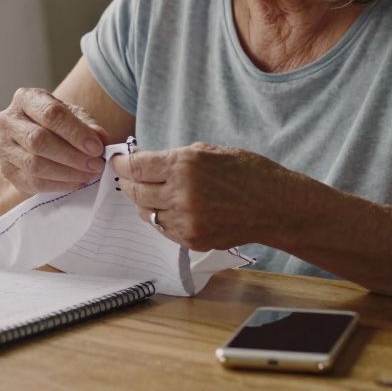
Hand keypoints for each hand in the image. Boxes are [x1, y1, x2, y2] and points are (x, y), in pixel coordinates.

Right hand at [0, 88, 109, 194]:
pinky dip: (59, 185)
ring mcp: (3, 147)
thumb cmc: (58, 123)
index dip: (76, 132)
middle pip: (38, 140)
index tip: (96, 148)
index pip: (50, 114)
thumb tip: (101, 140)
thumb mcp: (75, 116)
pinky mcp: (6, 171)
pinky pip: (33, 182)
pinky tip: (76, 182)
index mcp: (25, 99)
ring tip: (89, 174)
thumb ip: (89, 126)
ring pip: (34, 164)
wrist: (37, 137)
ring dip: (67, 173)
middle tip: (96, 165)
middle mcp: (7, 120)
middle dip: (72, 155)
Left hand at [113, 143, 293, 251]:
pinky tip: (168, 209)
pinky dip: (160, 218)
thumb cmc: (247, 173)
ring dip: (143, 202)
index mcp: (184, 165)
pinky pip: (163, 229)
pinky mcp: (192, 239)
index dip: (121, 164)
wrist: (275, 206)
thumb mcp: (209, 151)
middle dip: (127, 183)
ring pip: (147, 213)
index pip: (136, 167)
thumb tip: (147, 161)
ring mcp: (186, 220)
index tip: (116, 162)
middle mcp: (181, 193)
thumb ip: (175, 158)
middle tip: (126, 178)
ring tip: (148, 193)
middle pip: (135, 191)